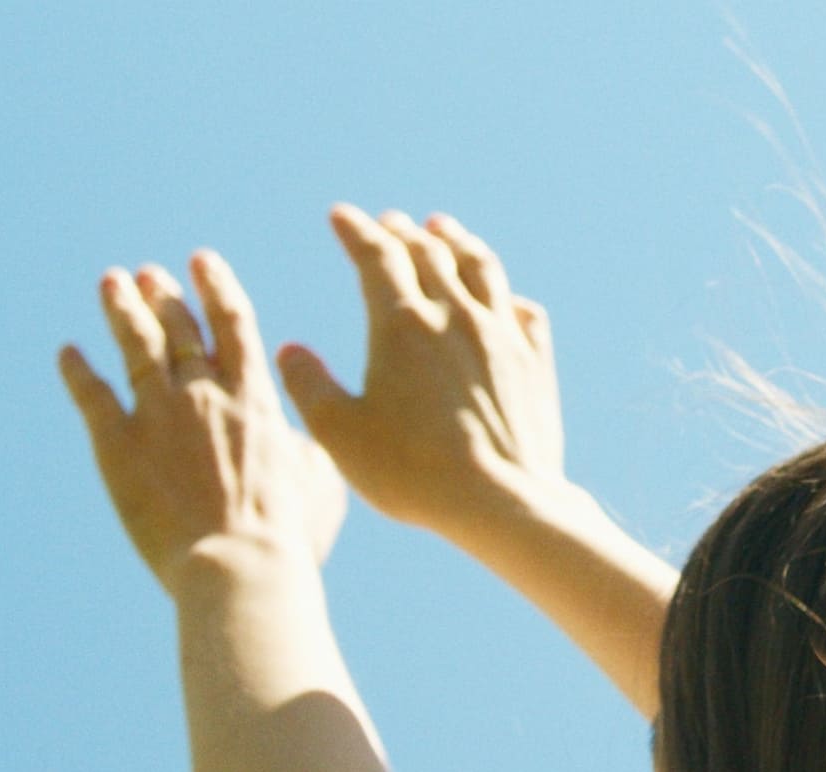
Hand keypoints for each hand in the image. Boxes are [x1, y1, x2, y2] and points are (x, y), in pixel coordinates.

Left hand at [59, 253, 346, 593]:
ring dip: (122, 310)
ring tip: (111, 283)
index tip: (202, 262)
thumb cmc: (288, 535)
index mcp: (255, 397)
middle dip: (164, 295)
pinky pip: (92, 395)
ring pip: (135, 345)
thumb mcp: (320, 482)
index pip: (232, 323)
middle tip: (151, 274)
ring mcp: (157, 413)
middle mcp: (203, 392)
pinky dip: (79, 371)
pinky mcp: (117, 444)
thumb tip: (293, 433)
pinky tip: (70, 353)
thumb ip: (304, 446)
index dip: (216, 287)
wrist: (240, 565)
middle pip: (178, 327)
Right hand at [276, 206, 576, 548]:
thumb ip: (308, 386)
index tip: (341, 215)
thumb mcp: (340, 435)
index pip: (376, 254)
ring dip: (458, 242)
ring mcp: (502, 336)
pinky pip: (525, 313)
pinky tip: (505, 300)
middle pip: (429, 252)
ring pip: (481, 267)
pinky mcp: (536, 364)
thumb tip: (289, 350)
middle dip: (403, 232)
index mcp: (402, 324)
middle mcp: (456, 316)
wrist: (502, 502)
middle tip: (389, 222)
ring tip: (444, 229)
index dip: (356, 229)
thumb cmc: (414, 474)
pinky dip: (508, 296)